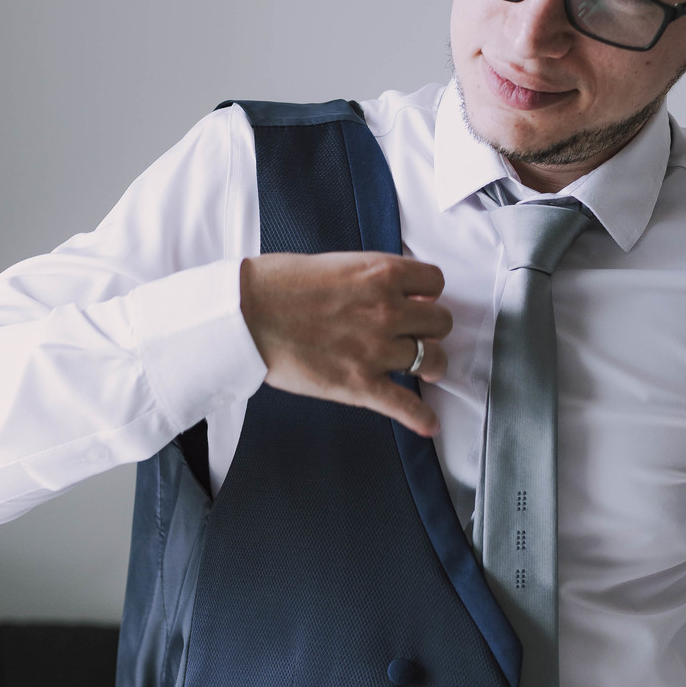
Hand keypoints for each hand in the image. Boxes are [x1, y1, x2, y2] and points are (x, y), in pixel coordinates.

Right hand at [239, 252, 451, 436]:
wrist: (244, 315)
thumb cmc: (277, 284)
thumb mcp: (336, 263)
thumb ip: (370, 278)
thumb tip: (392, 294)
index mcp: (381, 274)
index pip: (435, 283)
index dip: (428, 294)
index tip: (419, 302)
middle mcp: (387, 311)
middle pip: (441, 322)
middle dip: (431, 328)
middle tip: (418, 335)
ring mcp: (376, 349)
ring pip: (434, 360)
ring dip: (432, 365)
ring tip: (425, 370)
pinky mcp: (360, 384)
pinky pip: (406, 405)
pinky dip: (422, 418)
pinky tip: (429, 424)